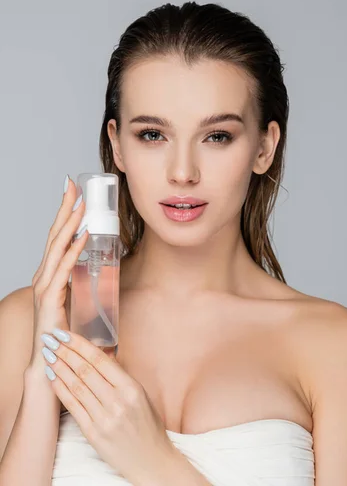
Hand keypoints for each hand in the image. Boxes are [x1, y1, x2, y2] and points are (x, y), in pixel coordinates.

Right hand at [27, 176, 88, 374]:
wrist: (51, 363)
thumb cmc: (64, 333)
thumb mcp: (75, 301)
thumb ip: (83, 285)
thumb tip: (100, 270)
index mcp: (50, 275)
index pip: (57, 238)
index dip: (64, 214)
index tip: (74, 193)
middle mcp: (44, 276)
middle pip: (54, 235)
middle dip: (64, 209)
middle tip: (72, 185)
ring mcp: (44, 287)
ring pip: (57, 247)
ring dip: (70, 223)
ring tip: (80, 203)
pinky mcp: (50, 299)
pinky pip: (64, 269)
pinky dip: (74, 250)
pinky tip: (83, 235)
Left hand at [41, 328, 177, 482]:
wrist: (151, 460)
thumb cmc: (147, 425)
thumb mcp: (140, 394)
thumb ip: (119, 375)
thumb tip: (100, 354)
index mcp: (131, 388)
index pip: (100, 360)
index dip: (79, 345)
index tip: (66, 333)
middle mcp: (118, 402)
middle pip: (85, 370)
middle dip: (65, 351)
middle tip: (51, 339)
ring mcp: (104, 419)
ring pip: (76, 386)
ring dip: (59, 367)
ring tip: (48, 354)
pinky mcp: (94, 433)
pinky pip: (73, 406)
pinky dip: (60, 389)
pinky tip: (52, 377)